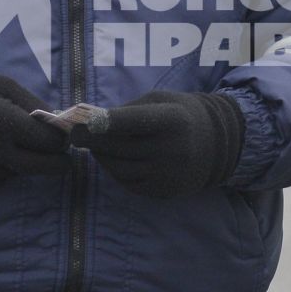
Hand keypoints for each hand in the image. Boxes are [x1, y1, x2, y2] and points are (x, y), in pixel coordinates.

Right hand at [0, 68, 67, 189]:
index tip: (64, 137)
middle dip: (57, 162)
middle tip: (62, 157)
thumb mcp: (5, 86)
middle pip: (41, 167)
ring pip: (22, 173)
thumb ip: (35, 106)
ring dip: (26, 162)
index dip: (60, 139)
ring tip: (9, 142)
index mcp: (3, 121)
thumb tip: (62, 127)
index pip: (47, 141)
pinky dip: (6, 168)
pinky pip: (2, 178)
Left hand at [81, 90, 243, 198]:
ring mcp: (167, 173)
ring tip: (96, 146)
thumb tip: (91, 122)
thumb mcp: (161, 100)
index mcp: (172, 120)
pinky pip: (127, 182)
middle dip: (93, 140)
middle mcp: (172, 148)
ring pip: (118, 167)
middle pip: (119, 146)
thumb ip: (129, 109)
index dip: (105, 122)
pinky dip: (114, 171)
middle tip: (76, 135)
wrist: (214, 145)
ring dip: (101, 156)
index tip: (84, 123)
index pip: (132, 121)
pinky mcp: (163, 190)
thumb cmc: (179, 115)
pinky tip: (113, 160)